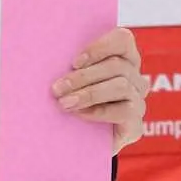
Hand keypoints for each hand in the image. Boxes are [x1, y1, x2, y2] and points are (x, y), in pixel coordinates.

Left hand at [51, 27, 148, 153]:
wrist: (75, 140)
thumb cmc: (69, 100)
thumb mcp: (67, 78)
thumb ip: (66, 64)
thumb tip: (42, 52)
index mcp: (122, 58)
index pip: (123, 39)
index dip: (100, 47)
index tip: (74, 61)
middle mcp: (134, 77)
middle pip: (116, 66)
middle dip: (83, 76)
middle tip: (57, 88)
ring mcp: (137, 101)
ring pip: (120, 86)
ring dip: (88, 93)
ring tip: (64, 103)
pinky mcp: (135, 125)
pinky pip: (125, 111)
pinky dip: (99, 112)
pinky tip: (80, 114)